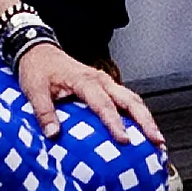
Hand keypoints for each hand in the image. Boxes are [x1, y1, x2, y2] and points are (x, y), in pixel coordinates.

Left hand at [14, 40, 159, 146]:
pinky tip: (141, 132)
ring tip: (157, 140)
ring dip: (146, 119)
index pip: (103, 103)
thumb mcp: (34, 90)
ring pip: (133, 99)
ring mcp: (105, 82)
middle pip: (130, 100)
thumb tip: (53, 135)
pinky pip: (126, 100)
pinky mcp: (105, 87)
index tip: (124, 141)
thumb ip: (44, 112)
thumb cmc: (37, 70)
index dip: (114, 123)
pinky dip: (137, 115)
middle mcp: (100, 80)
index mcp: (85, 80)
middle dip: (145, 121)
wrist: (38, 49)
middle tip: (157, 141)